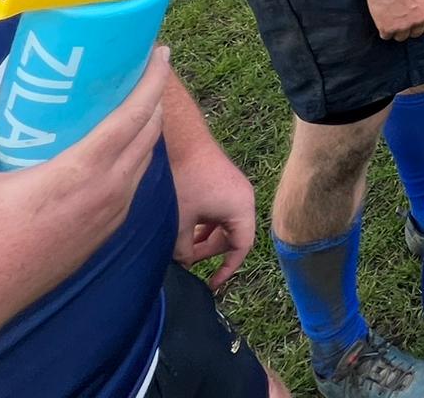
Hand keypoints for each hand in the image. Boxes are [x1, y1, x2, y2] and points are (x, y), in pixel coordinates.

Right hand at [0, 50, 168, 382]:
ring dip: (144, 132)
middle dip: (152, 100)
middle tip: (142, 71)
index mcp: (82, 174)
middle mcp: (105, 197)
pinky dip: (131, 163)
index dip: (152, 81)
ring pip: (141, 166)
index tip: (162, 53)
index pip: (133, 117)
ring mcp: (104, 224)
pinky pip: (128, 192)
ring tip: (131, 107)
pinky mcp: (94, 243)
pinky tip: (112, 156)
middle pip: (146, 137)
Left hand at [169, 136, 255, 289]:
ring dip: (205, 237)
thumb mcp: (179, 222)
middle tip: (187, 263)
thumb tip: (183, 263)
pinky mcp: (222, 181)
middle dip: (210, 252)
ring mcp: (233, 188)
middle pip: (232, 235)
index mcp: (241, 208)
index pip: (242, 247)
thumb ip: (182, 250)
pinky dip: (204, 222)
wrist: (180, 139)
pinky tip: (183, 226)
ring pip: (223, 223)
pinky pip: (218, 210)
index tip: (212, 283)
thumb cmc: (183, 179)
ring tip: (181, 247)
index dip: (227, 268)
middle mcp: (243, 198)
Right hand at [364, 0, 423, 41]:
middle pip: (417, 32)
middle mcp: (420, 19)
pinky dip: (384, 30)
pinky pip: (386, 36)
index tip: (417, 19)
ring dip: (396, 30)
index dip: (422, 21)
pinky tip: (382, 22)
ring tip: (390, 20)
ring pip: (401, 36)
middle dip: (410, 26)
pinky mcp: (388, 28)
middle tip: (402, 18)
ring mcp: (404, 25)